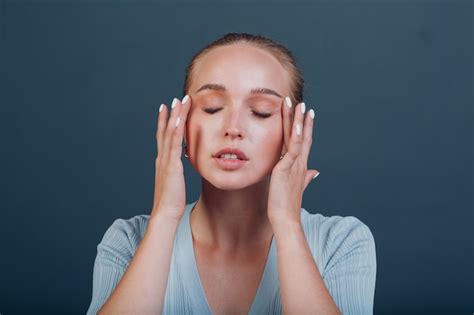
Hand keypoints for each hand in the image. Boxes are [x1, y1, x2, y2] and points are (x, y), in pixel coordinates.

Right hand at [150, 95, 191, 221]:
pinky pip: (175, 144)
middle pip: (166, 131)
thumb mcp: (173, 182)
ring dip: (175, 116)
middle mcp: (162, 158)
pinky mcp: (172, 166)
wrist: (165, 213)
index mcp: (162, 161)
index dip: (164, 121)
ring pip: (170, 133)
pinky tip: (180, 119)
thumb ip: (174, 172)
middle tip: (174, 99)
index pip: (163, 137)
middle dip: (170, 114)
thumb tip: (178, 166)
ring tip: (180, 101)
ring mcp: (166, 161)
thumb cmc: (171, 202)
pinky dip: (177, 130)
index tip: (166, 108)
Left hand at [267, 97, 318, 225]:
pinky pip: (293, 148)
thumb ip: (307, 178)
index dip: (305, 128)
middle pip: (302, 136)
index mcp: (300, 166)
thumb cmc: (288, 205)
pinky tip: (295, 124)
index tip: (307, 114)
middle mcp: (300, 163)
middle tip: (303, 103)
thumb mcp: (297, 187)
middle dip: (302, 120)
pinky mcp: (287, 168)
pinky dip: (295, 135)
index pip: (303, 143)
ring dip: (298, 121)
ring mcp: (295, 164)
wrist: (286, 218)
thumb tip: (316, 172)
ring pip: (297, 138)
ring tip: (299, 105)